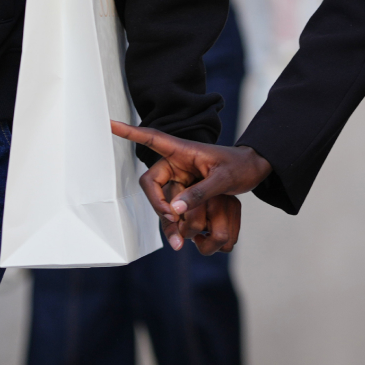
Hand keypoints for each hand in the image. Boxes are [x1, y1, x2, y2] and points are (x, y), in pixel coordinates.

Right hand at [111, 122, 271, 254]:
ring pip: (162, 201)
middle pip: (152, 184)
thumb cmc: (240, 166)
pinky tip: (183, 239)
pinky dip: (177, 224)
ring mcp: (181, 180)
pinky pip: (174, 210)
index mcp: (183, 150)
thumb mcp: (223, 179)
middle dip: (157, 204)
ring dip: (167, 221)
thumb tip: (174, 210)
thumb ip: (199, 193)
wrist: (254, 172)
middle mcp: (177, 164)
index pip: (151, 138)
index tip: (110, 123)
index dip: (130, 132)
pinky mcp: (186, 193)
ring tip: (178, 241)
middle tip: (172, 218)